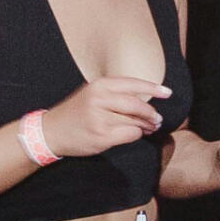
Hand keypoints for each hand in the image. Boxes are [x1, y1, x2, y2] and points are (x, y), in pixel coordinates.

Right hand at [46, 75, 168, 160]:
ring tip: (150, 127)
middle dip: (151, 113)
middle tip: (157, 119)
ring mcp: (100, 118)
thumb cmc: (75, 112)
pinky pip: (129, 135)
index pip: (133, 84)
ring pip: (135, 121)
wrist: (51, 131)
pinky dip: (136, 135)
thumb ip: (114, 93)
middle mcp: (100, 99)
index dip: (153, 87)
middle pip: (137, 104)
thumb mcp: (92, 93)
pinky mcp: (101, 136)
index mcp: (100, 85)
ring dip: (146, 126)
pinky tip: (136, 134)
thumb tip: (145, 97)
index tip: (168, 92)